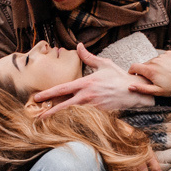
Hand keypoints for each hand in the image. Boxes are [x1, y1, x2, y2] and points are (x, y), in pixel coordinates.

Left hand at [31, 43, 163, 111]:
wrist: (134, 92)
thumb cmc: (118, 77)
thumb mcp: (103, 64)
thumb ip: (88, 57)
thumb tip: (79, 45)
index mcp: (85, 83)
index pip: (62, 89)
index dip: (47, 94)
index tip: (36, 98)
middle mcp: (86, 97)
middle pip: (62, 105)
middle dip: (48, 111)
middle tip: (36, 116)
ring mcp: (92, 107)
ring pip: (71, 114)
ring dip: (59, 118)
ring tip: (46, 122)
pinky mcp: (98, 115)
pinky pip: (82, 118)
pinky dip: (73, 121)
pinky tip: (64, 125)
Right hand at [128, 50, 170, 95]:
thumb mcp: (156, 91)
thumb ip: (142, 88)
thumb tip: (130, 87)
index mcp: (150, 70)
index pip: (134, 66)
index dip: (132, 71)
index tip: (134, 75)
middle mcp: (155, 60)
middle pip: (144, 64)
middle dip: (145, 71)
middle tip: (153, 79)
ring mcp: (163, 56)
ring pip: (153, 60)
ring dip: (154, 66)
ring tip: (162, 74)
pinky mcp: (170, 53)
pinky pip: (162, 57)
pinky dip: (162, 62)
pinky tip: (168, 69)